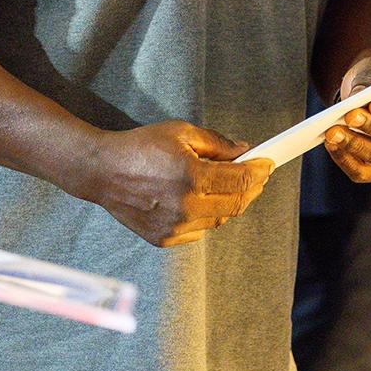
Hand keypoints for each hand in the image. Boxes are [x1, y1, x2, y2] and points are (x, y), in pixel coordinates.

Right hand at [82, 120, 273, 245]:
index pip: (242, 179)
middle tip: (255, 175)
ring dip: (227, 202)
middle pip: (236, 204)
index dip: (260, 171)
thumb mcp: (180, 132)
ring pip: (219, 219)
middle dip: (251, 188)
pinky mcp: (164, 239)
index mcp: (192, 176)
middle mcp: (186, 206)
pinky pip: (197, 230)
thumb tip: (243, 151)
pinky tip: (196, 199)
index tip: (268, 164)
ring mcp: (175, 227)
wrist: (102, 171)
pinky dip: (204, 215)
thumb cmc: (140, 147)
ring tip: (222, 184)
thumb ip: (216, 143)